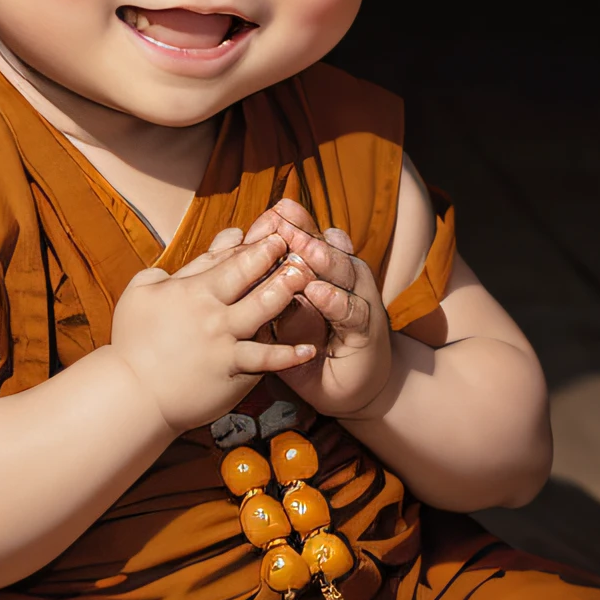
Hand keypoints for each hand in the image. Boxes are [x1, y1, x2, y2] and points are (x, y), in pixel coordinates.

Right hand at [110, 228, 317, 432]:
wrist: (132, 394)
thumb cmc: (132, 343)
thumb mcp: (139, 294)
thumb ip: (166, 272)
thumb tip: (184, 260)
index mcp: (190, 290)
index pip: (228, 259)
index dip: (255, 244)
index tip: (277, 232)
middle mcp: (211, 311)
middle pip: (250, 276)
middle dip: (276, 257)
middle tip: (300, 244)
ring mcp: (224, 341)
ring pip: (263, 309)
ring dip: (287, 291)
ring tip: (308, 278)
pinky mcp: (232, 371)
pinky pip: (265, 360)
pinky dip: (288, 355)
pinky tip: (309, 349)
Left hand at [243, 199, 392, 418]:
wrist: (346, 390)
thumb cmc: (309, 350)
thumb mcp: (281, 319)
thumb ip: (266, 292)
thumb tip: (232, 265)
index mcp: (322, 273)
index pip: (307, 242)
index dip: (291, 225)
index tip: (272, 209)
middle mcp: (343, 280)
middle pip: (325, 248)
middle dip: (304, 231)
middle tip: (284, 216)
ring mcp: (358, 301)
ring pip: (342, 273)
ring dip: (322, 259)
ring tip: (302, 249)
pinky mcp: (367, 330)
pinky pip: (351, 311)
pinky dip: (335, 300)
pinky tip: (318, 292)